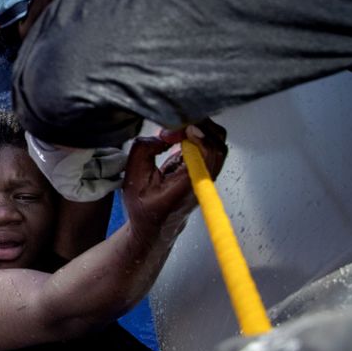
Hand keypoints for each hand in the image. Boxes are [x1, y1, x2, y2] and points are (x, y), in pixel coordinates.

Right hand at [119, 119, 225, 241]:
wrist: (154, 225)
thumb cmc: (143, 206)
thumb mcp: (134, 177)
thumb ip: (144, 149)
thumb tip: (163, 133)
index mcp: (188, 185)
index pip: (210, 155)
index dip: (201, 135)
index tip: (182, 127)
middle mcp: (203, 179)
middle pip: (217, 143)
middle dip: (198, 125)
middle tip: (175, 125)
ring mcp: (207, 174)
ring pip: (216, 141)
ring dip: (198, 128)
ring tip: (176, 129)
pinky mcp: (204, 168)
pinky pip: (209, 144)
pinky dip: (196, 133)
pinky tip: (179, 135)